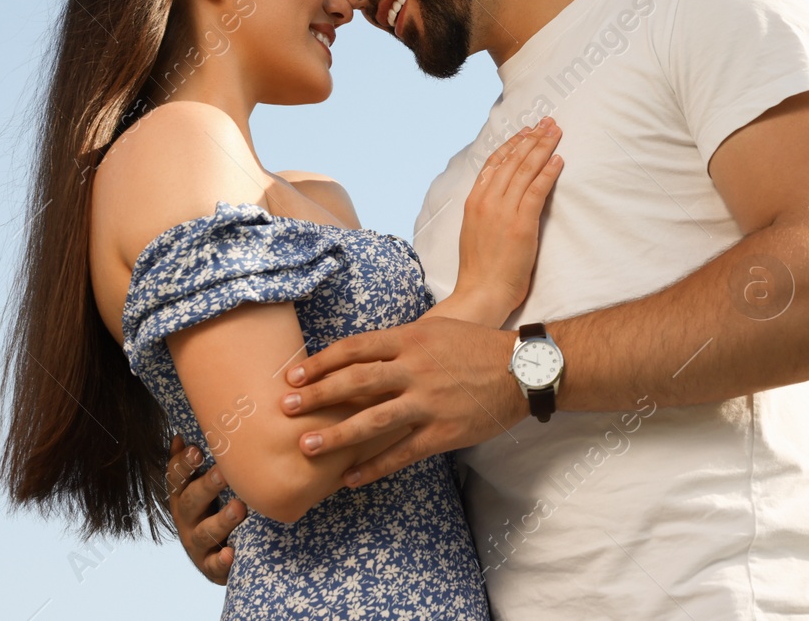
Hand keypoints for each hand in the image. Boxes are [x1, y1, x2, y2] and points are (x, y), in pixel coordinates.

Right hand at [166, 435, 245, 584]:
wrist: (220, 553)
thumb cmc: (212, 508)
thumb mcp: (201, 485)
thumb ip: (191, 463)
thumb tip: (178, 436)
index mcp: (182, 496)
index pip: (176, 478)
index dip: (183, 465)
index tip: (196, 449)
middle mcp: (186, 519)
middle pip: (191, 502)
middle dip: (206, 487)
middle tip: (223, 472)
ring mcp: (196, 544)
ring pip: (204, 533)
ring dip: (220, 520)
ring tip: (239, 508)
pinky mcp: (210, 566)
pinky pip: (214, 565)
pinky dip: (221, 560)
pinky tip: (231, 553)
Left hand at [279, 315, 523, 486]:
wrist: (523, 370)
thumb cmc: (477, 346)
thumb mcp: (437, 329)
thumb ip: (400, 341)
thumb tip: (360, 353)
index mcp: (411, 339)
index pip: (355, 348)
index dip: (321, 362)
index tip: (295, 375)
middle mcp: (415, 369)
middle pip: (356, 381)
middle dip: (317, 395)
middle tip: (285, 407)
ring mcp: (428, 402)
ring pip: (373, 420)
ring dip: (335, 435)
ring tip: (305, 447)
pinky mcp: (442, 431)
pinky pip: (401, 453)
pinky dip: (372, 467)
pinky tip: (349, 478)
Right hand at [455, 117, 562, 315]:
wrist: (481, 292)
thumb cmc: (481, 269)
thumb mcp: (475, 231)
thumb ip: (486, 210)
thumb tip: (502, 196)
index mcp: (474, 200)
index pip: (495, 162)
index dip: (512, 143)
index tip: (526, 130)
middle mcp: (486, 200)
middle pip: (512, 160)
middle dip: (532, 138)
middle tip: (548, 122)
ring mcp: (503, 210)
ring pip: (525, 169)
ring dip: (543, 147)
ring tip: (556, 132)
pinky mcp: (521, 223)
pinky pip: (537, 189)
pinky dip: (549, 172)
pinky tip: (559, 159)